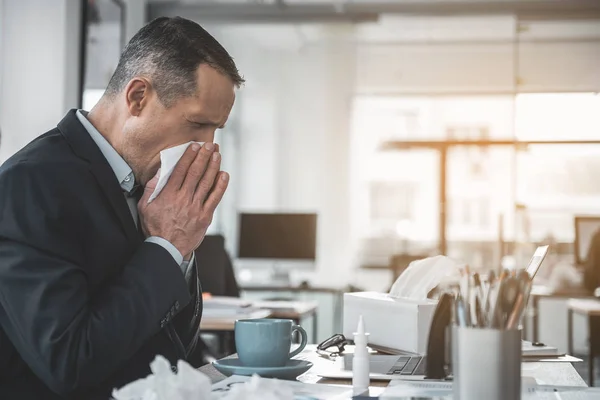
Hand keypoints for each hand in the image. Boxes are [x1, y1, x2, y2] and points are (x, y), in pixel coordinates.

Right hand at [138, 142, 228, 256]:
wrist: (167, 249)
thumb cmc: (155, 228)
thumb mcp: (145, 207)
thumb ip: (152, 188)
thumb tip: (160, 172)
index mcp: (168, 195)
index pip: (181, 170)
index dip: (189, 156)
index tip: (195, 146)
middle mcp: (184, 199)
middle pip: (196, 173)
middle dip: (204, 157)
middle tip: (210, 145)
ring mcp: (196, 207)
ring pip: (206, 182)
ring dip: (213, 166)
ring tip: (217, 154)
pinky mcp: (205, 216)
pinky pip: (215, 198)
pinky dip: (220, 186)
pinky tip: (224, 175)